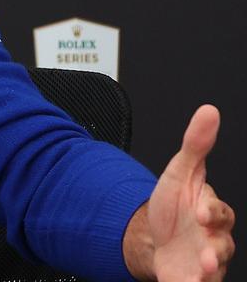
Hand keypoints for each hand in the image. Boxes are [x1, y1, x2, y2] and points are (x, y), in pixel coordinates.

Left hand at [128, 105, 235, 280]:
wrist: (153, 236)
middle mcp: (214, 239)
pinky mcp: (189, 279)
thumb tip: (208, 111)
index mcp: (212, 212)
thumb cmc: (173, 205)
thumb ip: (196, 145)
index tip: (201, 211)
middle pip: (222, 245)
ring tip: (200, 271)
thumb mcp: (179, 172)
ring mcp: (204, 261)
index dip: (212, 212)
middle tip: (206, 253)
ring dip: (209, 271)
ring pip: (214, 269)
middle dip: (216, 249)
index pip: (219, 212)